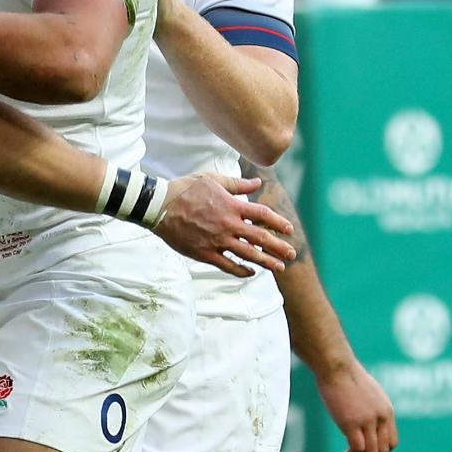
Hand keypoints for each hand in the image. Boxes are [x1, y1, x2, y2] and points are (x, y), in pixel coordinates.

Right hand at [155, 174, 295, 276]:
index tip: (289, 230)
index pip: (263, 215)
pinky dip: (241, 270)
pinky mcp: (205, 253)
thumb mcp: (212, 179)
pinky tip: (251, 272)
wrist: (159, 206)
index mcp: (232, 206)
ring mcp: (217, 241)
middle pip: (260, 238)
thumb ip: (237, 184)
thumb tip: (257, 183)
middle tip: (291, 255)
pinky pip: (227, 265)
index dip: (278, 223)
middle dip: (278, 247)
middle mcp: (228, 224)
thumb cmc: (184, 190)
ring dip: (266, 262)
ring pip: (247, 254)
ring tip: (279, 268)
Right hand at [318, 361, 398, 451]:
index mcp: (387, 411)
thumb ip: (371, 408)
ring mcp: (367, 420)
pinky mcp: (351, 422)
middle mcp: (381, 417)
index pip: (392, 442)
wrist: (336, 366)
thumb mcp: (367, 393)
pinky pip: (358, 448)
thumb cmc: (346, 376)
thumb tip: (366, 419)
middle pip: (384, 451)